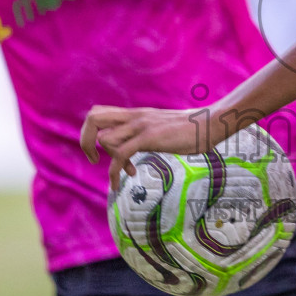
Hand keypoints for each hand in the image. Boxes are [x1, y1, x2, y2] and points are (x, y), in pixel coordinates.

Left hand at [81, 105, 231, 187]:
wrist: (210, 124)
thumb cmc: (192, 130)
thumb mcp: (162, 128)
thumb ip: (147, 133)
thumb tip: (138, 146)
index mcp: (136, 113)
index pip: (99, 112)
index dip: (92, 131)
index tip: (100, 151)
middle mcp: (134, 116)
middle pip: (93, 117)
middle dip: (85, 140)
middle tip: (94, 158)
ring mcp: (141, 126)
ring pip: (105, 139)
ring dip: (109, 161)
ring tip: (124, 174)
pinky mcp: (148, 138)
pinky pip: (120, 155)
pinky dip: (114, 172)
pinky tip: (119, 184)